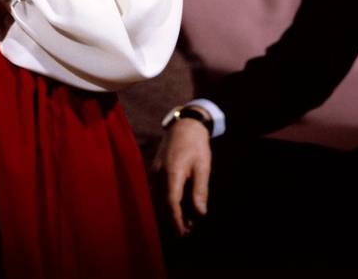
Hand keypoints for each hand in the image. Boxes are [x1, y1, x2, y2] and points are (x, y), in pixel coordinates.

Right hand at [152, 117, 211, 236]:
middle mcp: (159, 173)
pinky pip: (156, 191)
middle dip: (173, 220)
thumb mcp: (203, 166)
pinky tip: (177, 205)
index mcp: (172, 172)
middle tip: (188, 231)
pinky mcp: (154, 170)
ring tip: (185, 221)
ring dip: (168, 212)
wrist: (184, 125)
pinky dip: (165, 201)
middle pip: (162, 204)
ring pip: (157, 199)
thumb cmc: (196, 145)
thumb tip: (200, 214)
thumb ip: (200, 191)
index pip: (170, 203)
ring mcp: (154, 171)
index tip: (182, 234)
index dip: (176, 221)